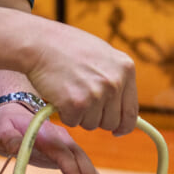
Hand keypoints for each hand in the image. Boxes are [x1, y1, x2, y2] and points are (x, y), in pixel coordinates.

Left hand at [0, 103, 110, 173]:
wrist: (12, 114)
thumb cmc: (5, 125)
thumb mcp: (0, 131)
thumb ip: (8, 139)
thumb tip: (15, 148)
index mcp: (45, 134)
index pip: (62, 153)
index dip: (72, 171)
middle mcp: (59, 138)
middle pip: (78, 158)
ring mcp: (64, 145)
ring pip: (83, 161)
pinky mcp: (64, 152)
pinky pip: (80, 163)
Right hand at [25, 21, 138, 135]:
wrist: (41, 43)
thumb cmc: (68, 46)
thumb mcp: (103, 55)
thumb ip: (116, 78)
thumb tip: (124, 107)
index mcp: (125, 69)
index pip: (131, 111)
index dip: (124, 125)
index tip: (117, 131)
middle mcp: (115, 83)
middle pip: (111, 122)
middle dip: (96, 117)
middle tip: (82, 101)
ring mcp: (96, 94)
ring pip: (91, 124)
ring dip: (79, 115)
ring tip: (70, 91)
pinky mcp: (76, 104)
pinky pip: (73, 122)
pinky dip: (64, 113)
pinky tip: (60, 94)